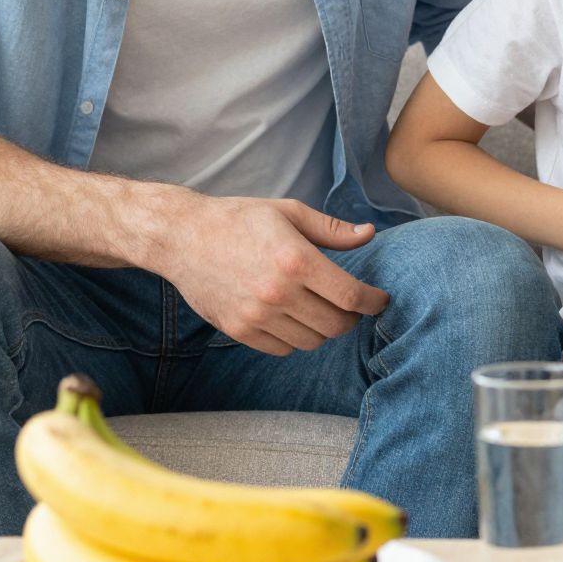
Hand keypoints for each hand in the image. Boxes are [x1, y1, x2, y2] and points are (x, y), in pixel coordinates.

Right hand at [153, 195, 390, 356]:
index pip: (351, 296)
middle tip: (351, 306)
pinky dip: (296, 338)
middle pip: (336, 325)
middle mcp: (278, 292)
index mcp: (295, 260)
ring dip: (324, 329)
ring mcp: (256, 315)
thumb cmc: (239, 219)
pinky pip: (283, 349)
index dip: (373, 302)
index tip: (380, 301)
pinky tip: (295, 319)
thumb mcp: (288, 212)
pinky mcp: (239, 330)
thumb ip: (332, 229)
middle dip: (352, 318)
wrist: (182, 237)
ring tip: (322, 310)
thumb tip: (369, 234)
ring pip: (312, 341)